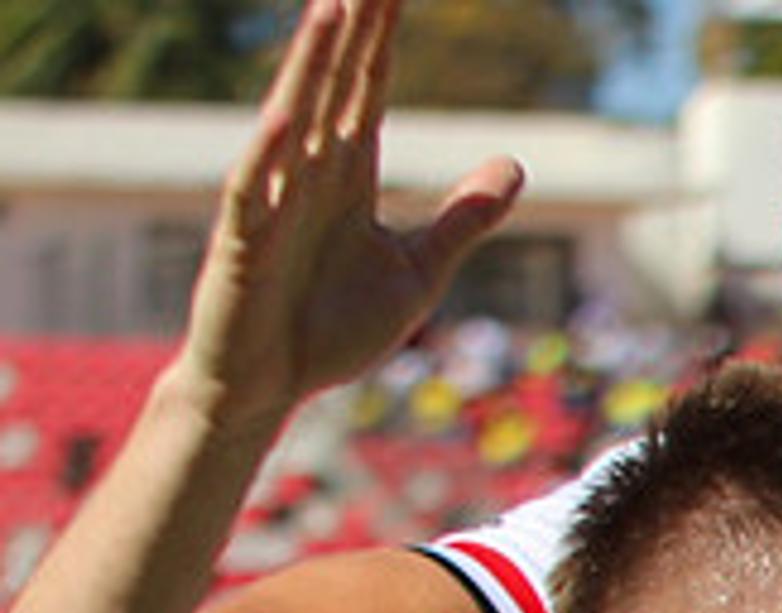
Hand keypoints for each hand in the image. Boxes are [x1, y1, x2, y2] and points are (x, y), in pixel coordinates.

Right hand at [172, 0, 520, 437]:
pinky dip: (269, 156)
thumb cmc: (333, 327)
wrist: (272, 385)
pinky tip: (285, 117)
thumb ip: (464, 218)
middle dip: (351, 32)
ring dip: (311, 67)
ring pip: (295, 120)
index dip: (382, 42)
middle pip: (334, 89)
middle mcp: (308, 176)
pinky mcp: (244, 244)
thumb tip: (515, 164)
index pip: (369, 93)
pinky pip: (256, 192)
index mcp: (348, 177)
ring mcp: (274, 205)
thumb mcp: (419, 270)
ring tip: (331, 8)